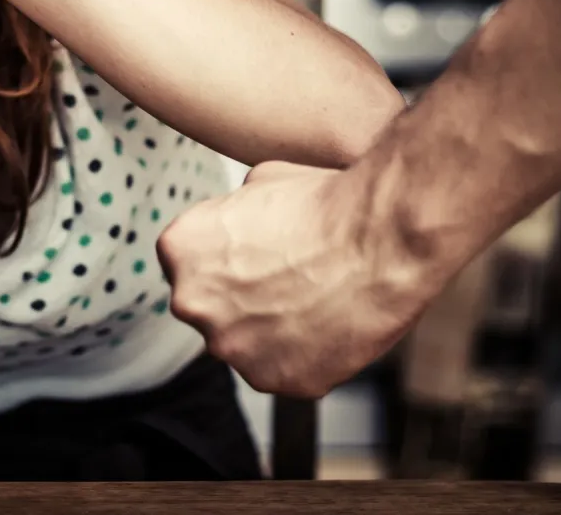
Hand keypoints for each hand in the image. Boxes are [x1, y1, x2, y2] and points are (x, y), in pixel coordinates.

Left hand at [158, 161, 434, 397]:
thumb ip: (233, 212)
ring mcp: (232, 348)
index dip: (228, 258)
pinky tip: (330, 324)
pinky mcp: (275, 380)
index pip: (190, 262)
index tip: (259, 253)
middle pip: (212, 307)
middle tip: (289, 277)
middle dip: (242, 297)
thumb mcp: (262, 180)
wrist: (380, 240)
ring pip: (246, 343)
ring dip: (271, 329)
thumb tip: (240, 218)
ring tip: (316, 299)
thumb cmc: (326, 205)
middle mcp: (192, 303)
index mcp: (180, 249)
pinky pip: (283, 371)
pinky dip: (304, 354)